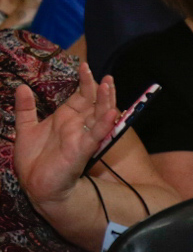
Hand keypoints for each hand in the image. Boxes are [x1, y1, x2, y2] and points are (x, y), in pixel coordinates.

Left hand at [13, 64, 115, 217]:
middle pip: (94, 103)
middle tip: (106, 75)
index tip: (84, 66)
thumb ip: (25, 108)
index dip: (84, 82)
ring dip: (106, 101)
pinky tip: (112, 113)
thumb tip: (21, 87)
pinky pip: (96, 135)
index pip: (81, 97)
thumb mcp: (25, 129)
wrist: (35, 184)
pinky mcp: (83, 150)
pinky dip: (105, 124)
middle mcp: (77, 125)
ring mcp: (82, 137)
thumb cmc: (32, 160)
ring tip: (109, 86)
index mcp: (66, 118)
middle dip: (100, 89)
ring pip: (100, 115)